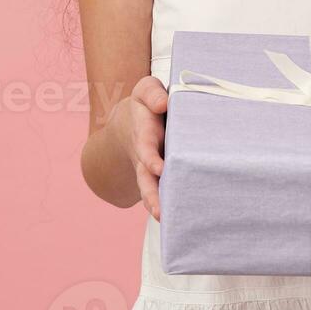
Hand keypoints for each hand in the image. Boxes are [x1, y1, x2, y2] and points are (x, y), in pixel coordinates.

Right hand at [124, 76, 168, 220]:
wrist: (132, 121)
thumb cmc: (148, 104)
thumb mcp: (146, 90)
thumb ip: (152, 93)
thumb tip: (163, 104)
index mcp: (145, 133)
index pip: (146, 146)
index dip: (151, 157)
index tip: (159, 168)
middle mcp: (145, 155)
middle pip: (145, 177)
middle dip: (152, 193)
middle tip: (160, 210)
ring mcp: (150, 169)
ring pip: (150, 190)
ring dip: (156, 204)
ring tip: (164, 219)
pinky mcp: (160, 176)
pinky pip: (159, 193)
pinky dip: (165, 205)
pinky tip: (177, 219)